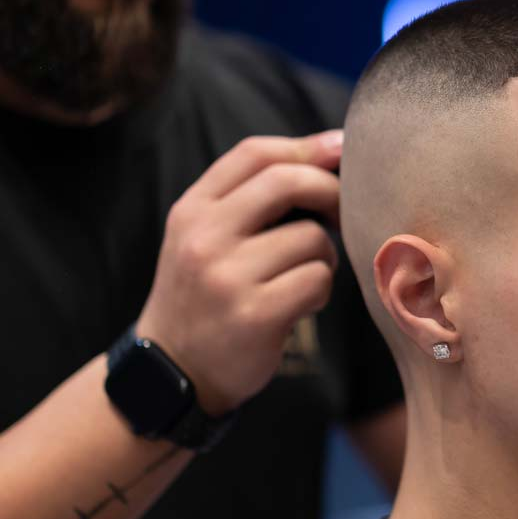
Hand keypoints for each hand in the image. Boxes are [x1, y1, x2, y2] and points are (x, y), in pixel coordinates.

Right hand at [135, 130, 343, 415]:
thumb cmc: (208, 294)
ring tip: (303, 276)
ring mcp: (227, 277)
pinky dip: (321, 290)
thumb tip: (331, 149)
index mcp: (192, 210)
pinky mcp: (255, 315)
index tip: (342, 150)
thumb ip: (254, 196)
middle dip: (330, 192)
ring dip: (324, 257)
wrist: (175, 372)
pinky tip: (301, 303)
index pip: (255, 154)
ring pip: (313, 239)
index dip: (307, 146)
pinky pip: (317, 280)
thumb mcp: (208, 237)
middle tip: (341, 215)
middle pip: (288, 182)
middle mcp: (203, 237)